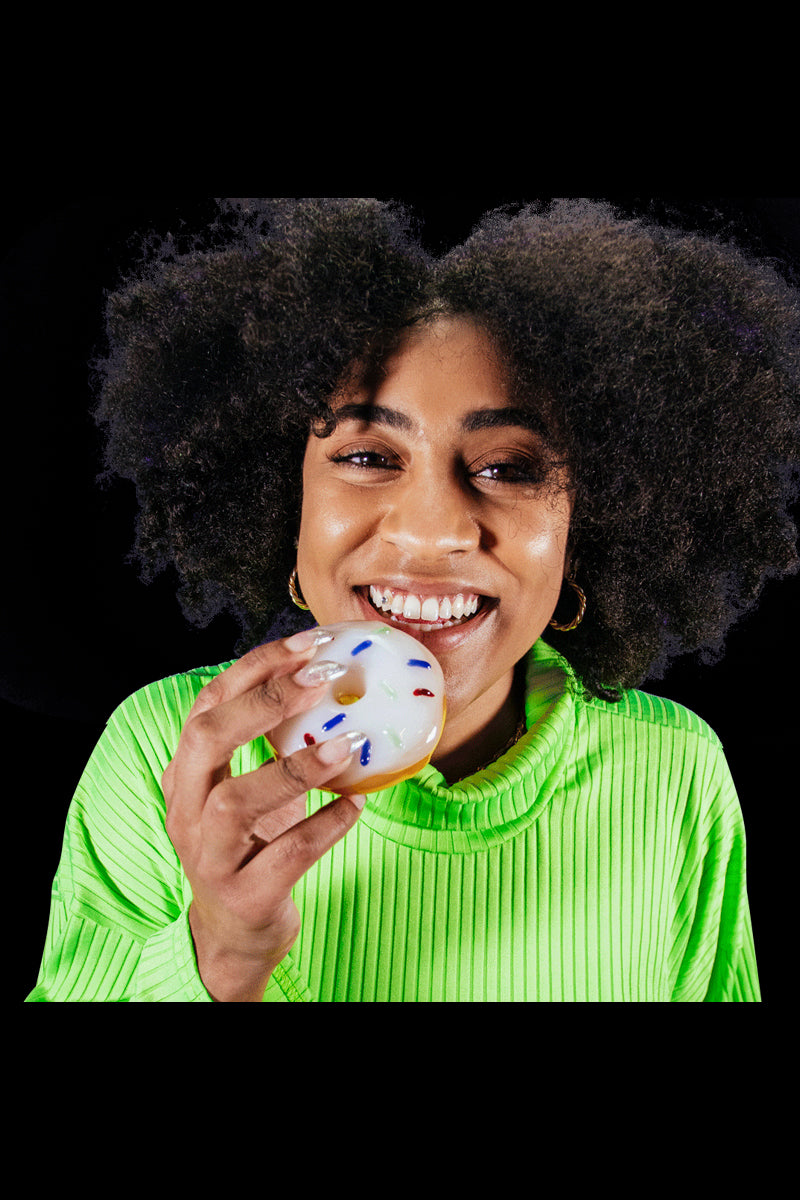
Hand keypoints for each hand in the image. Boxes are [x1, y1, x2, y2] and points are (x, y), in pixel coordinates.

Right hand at [162, 629, 365, 1000]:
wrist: (234, 936)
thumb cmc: (251, 846)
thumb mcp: (251, 789)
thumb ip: (272, 744)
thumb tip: (336, 681)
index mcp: (186, 774)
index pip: (207, 704)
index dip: (254, 668)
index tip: (306, 643)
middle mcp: (185, 810)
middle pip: (206, 739)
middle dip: (264, 700)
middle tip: (322, 678)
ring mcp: (209, 856)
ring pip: (236, 801)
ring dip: (297, 767)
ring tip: (349, 744)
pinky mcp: (243, 896)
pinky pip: (285, 854)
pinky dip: (326, 825)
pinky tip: (357, 803)